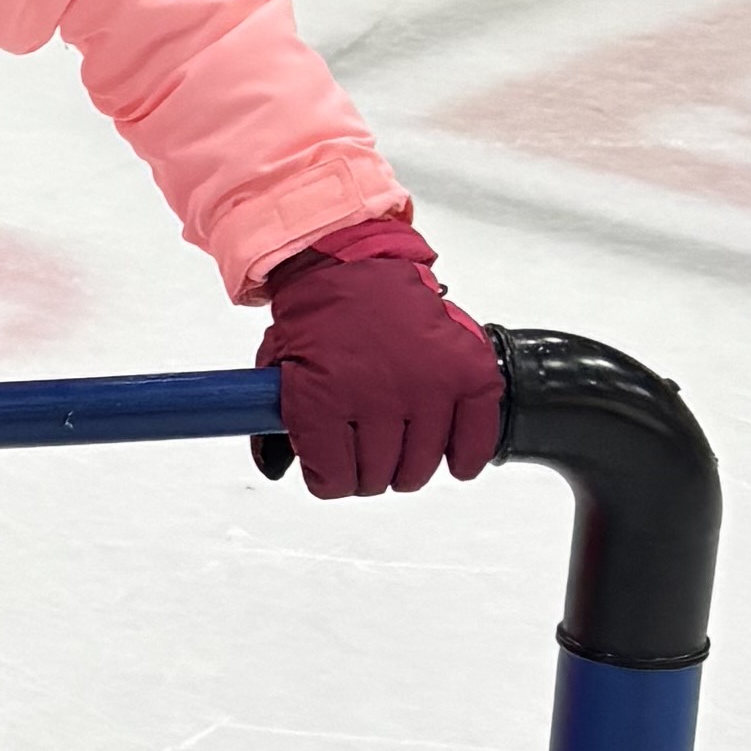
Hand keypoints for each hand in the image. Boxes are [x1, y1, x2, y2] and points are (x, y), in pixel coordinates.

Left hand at [257, 220, 504, 497]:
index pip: (333, 482)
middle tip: (367, 450)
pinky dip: (465, 456)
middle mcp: (378, 395)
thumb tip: (277, 469)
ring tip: (401, 443)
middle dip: (367, 472)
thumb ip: (275, 426)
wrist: (353, 268)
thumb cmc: (315, 321)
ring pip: (420, 467)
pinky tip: (450, 456)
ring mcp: (428, 385)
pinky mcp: (467, 374)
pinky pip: (475, 440)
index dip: (330, 479)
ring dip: (409, 466)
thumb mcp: (277, 371)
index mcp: (323, 399)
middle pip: (378, 478)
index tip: (333, 468)